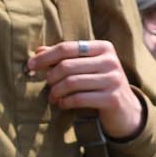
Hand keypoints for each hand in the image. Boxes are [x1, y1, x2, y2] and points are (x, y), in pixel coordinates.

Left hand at [27, 39, 144, 138]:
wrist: (125, 109)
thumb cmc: (99, 84)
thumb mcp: (85, 67)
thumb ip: (64, 57)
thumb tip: (38, 50)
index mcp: (104, 48)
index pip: (67, 48)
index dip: (45, 57)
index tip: (30, 66)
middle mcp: (111, 61)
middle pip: (67, 66)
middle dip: (51, 78)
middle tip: (48, 86)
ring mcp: (114, 80)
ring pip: (71, 83)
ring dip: (56, 92)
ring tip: (53, 97)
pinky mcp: (112, 98)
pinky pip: (79, 98)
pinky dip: (65, 102)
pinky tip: (63, 104)